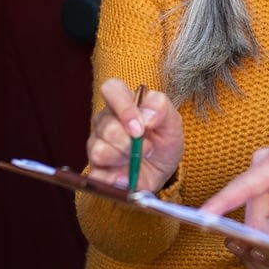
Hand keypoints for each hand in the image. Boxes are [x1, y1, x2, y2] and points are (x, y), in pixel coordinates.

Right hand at [86, 78, 182, 192]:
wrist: (162, 170)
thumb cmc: (163, 140)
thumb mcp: (172, 122)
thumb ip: (161, 108)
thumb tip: (145, 115)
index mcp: (122, 103)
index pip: (111, 89)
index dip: (123, 107)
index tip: (139, 127)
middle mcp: (105, 121)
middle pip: (107, 127)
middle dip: (131, 142)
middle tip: (148, 149)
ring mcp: (97, 145)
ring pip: (99, 150)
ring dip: (123, 159)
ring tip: (136, 161)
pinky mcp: (96, 169)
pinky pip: (96, 175)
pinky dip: (115, 179)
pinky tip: (126, 177)